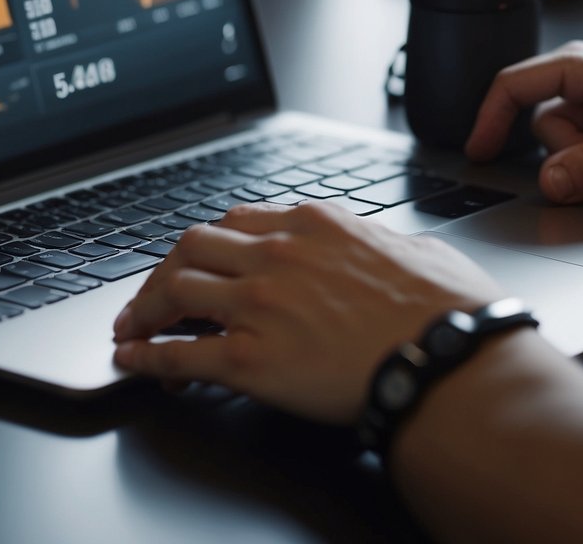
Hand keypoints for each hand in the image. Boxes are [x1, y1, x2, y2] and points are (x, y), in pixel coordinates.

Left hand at [112, 202, 502, 424]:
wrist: (449, 361)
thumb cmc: (446, 313)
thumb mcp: (418, 252)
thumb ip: (387, 243)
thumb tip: (393, 249)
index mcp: (314, 224)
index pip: (237, 222)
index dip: (209, 245)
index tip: (201, 262)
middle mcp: (277, 255)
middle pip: (191, 246)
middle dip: (165, 269)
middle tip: (154, 294)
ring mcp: (259, 305)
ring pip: (174, 289)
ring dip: (145, 308)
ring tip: (132, 327)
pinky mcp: (251, 359)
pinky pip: (181, 353)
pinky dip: (147, 356)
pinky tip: (133, 360)